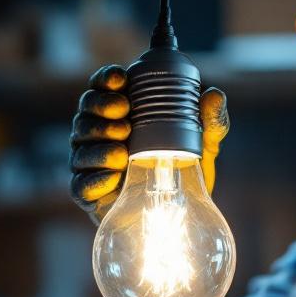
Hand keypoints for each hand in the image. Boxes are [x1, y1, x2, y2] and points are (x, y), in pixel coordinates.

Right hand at [69, 64, 229, 222]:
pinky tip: (114, 178)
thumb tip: (214, 95)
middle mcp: (97, 136)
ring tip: (123, 154)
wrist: (178, 216)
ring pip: (81, 148)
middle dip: (101, 110)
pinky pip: (81, 185)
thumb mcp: (202, 145)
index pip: (101, 88)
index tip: (122, 80)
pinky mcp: (88, 196)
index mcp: (118, 115)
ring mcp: (89, 165)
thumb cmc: (183, 171)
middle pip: (85, 113)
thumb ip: (211, 121)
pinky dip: (96, 180)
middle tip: (125, 120)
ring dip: (100, 147)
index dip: (106, 80)